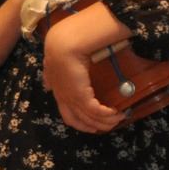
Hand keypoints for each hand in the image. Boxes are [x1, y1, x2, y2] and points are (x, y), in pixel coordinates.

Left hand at [40, 2, 127, 133]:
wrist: (66, 43)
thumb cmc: (65, 48)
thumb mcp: (55, 63)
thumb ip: (51, 74)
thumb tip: (48, 84)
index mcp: (57, 90)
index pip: (67, 113)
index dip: (80, 122)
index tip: (93, 125)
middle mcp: (63, 97)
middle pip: (78, 120)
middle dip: (94, 126)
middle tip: (110, 125)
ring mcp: (71, 98)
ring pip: (89, 118)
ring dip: (105, 121)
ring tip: (120, 117)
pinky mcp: (80, 96)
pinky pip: (96, 112)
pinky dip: (107, 114)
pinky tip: (117, 112)